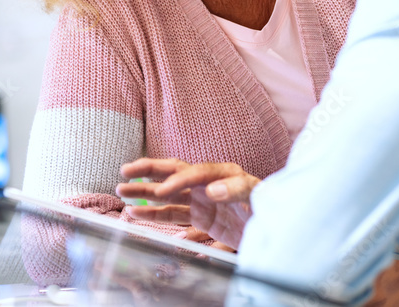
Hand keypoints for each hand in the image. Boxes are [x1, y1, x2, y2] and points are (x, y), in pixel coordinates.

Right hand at [117, 158, 260, 250]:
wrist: (276, 227)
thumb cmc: (268, 207)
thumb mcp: (258, 197)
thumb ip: (236, 191)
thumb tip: (212, 190)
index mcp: (223, 173)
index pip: (195, 173)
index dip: (177, 181)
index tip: (163, 192)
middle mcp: (208, 183)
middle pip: (174, 172)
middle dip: (149, 171)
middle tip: (126, 170)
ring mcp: (202, 200)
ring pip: (168, 194)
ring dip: (145, 193)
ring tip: (122, 192)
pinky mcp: (200, 216)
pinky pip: (172, 213)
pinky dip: (154, 214)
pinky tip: (136, 214)